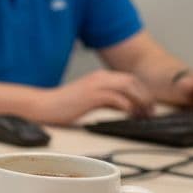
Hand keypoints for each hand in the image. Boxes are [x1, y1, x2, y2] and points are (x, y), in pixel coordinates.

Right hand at [35, 69, 154, 124]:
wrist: (42, 105)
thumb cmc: (62, 106)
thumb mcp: (88, 99)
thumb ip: (105, 99)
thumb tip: (124, 107)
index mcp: (100, 77)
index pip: (130, 80)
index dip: (143, 92)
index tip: (148, 107)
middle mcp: (100, 77)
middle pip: (133, 81)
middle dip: (146, 96)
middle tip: (150, 112)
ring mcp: (96, 85)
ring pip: (129, 87)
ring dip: (140, 101)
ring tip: (144, 115)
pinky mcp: (92, 96)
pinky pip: (118, 99)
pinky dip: (128, 107)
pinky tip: (129, 116)